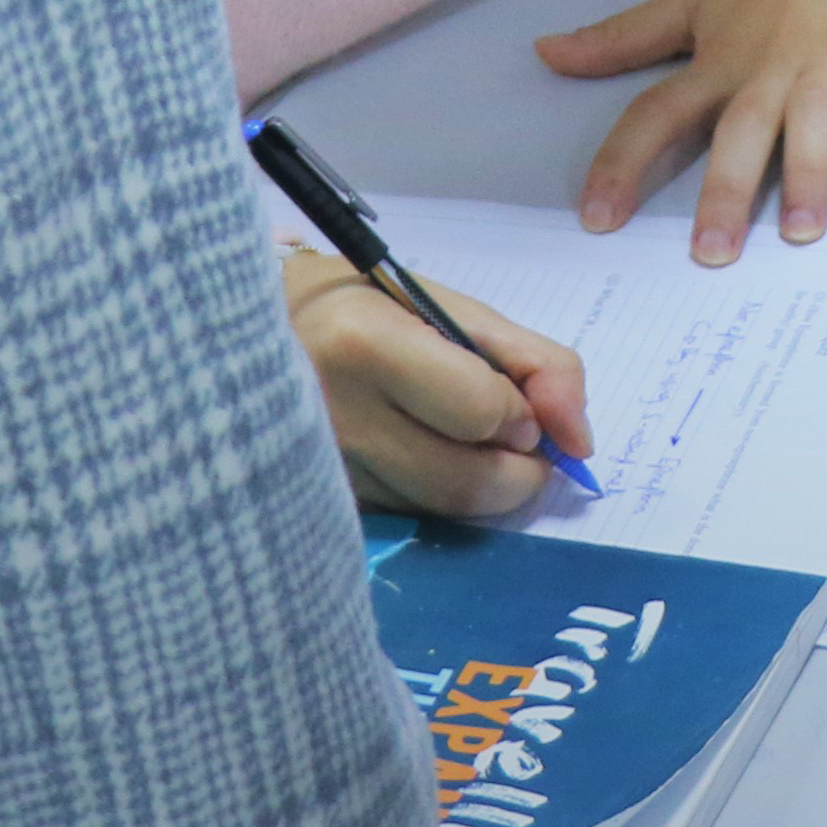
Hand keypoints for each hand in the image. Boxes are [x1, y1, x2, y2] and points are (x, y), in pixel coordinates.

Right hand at [279, 244, 589, 520]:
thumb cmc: (359, 307)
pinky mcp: (311, 510)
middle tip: (514, 440)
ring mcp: (314, 474)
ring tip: (461, 441)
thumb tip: (580, 441)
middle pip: (466, 483)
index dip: (519, 414)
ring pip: (439, 512)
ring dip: (479, 486)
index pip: (480, 411)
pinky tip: (416, 459)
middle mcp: (331, 417)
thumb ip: (532, 362)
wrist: (245, 332)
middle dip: (518, 470)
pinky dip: (434, 498)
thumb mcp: (446, 305)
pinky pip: (405, 520)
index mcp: (362, 344)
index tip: (514, 401)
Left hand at [539, 0, 826, 263]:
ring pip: (815, 127)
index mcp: (720, 61)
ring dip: (807, 178)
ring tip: (799, 232)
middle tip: (710, 253)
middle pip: (739, 132)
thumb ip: (623, 37)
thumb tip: (545, 53)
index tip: (596, 220)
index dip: (623, 163)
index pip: (658, 112)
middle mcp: (771, 70)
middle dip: (723, 190)